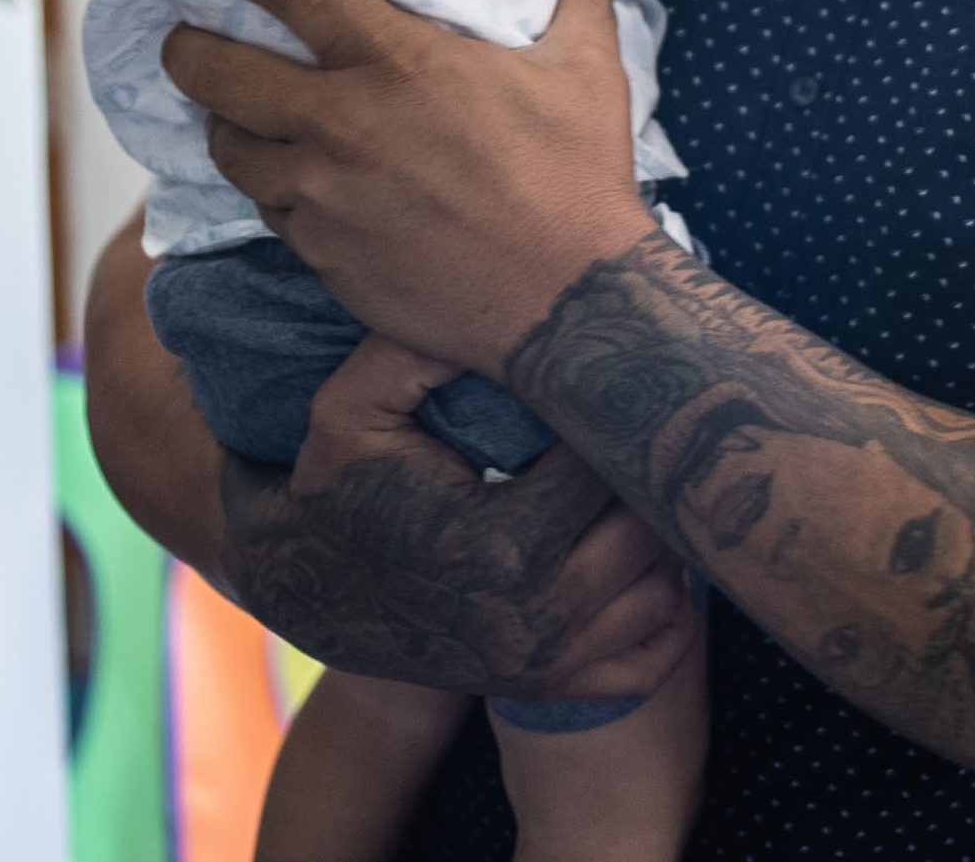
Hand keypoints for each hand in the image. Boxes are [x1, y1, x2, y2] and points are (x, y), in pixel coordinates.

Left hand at [157, 0, 657, 375]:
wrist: (565, 298)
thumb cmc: (576, 176)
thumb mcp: (589, 76)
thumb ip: (580, 10)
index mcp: (399, 61)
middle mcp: (343, 124)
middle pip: (220, 74)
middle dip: (185, 49)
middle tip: (179, 37)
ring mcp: (325, 196)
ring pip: (232, 151)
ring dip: (223, 127)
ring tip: (230, 117)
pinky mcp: (325, 256)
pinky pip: (273, 214)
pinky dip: (272, 192)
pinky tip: (289, 186)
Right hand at [218, 335, 695, 701]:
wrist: (308, 589)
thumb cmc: (338, 486)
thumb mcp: (348, 409)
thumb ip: (409, 347)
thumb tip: (472, 290)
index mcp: (496, 548)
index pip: (609, 472)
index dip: (617, 424)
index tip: (610, 389)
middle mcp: (534, 619)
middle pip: (652, 534)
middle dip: (648, 479)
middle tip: (636, 431)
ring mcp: (548, 663)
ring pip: (666, 589)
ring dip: (664, 537)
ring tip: (633, 484)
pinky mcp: (554, 685)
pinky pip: (655, 656)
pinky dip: (666, 611)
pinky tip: (639, 558)